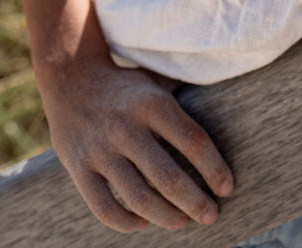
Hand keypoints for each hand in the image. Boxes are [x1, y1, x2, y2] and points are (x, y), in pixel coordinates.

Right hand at [39, 55, 233, 232]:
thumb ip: (184, 101)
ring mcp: (100, 150)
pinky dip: (127, 222)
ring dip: (166, 216)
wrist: (71, 78)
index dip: (214, 168)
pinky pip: (105, 207)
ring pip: (139, 198)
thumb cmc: (127, 87)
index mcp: (151, 103)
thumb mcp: (156, 83)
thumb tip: (231, 116)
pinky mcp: (79, 168)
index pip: (193, 141)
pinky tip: (144, 223)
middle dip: (195, 201)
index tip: (227, 187)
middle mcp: (126, 127)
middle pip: (168, 177)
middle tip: (211, 214)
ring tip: (183, 222)